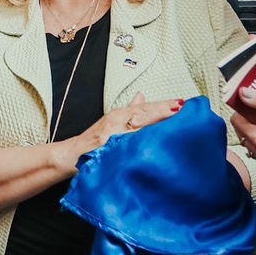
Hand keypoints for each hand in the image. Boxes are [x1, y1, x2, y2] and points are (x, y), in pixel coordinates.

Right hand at [56, 92, 183, 172]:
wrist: (72, 156)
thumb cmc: (94, 140)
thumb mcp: (111, 121)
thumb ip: (130, 110)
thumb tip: (143, 97)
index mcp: (118, 116)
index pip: (144, 108)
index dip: (162, 106)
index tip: (182, 103)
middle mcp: (116, 126)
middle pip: (143, 118)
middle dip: (164, 114)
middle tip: (183, 110)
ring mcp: (113, 142)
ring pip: (140, 134)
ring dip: (159, 130)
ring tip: (178, 127)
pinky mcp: (111, 157)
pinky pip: (131, 152)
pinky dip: (145, 149)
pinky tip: (158, 149)